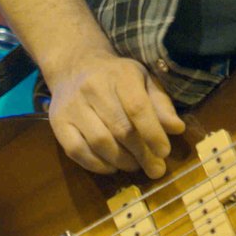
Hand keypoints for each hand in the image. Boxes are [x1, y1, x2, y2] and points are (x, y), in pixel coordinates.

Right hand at [44, 49, 186, 177]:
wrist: (75, 66)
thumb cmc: (117, 77)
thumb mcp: (143, 80)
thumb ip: (161, 103)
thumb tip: (177, 128)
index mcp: (120, 74)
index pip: (137, 108)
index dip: (153, 133)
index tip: (164, 152)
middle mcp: (93, 88)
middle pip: (120, 129)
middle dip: (142, 154)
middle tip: (155, 169)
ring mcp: (72, 106)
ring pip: (99, 143)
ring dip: (122, 161)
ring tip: (135, 166)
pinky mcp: (58, 123)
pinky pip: (77, 151)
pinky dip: (98, 165)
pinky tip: (112, 166)